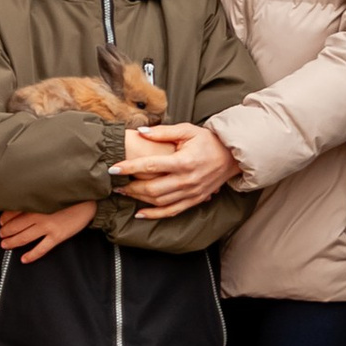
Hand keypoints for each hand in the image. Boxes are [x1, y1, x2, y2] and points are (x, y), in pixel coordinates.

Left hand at [0, 199, 91, 263]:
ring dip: (12, 242)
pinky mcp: (57, 236)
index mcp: (36, 203)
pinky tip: (24, 259)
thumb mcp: (49, 195)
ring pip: (24, 238)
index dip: (4, 219)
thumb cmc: (68, 197)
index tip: (0, 222)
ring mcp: (48, 227)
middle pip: (16, 226)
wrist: (88, 202)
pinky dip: (31, 255)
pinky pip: (41, 249)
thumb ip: (35, 200)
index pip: (13, 212)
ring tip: (5, 245)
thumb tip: (19, 206)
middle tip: (1, 235)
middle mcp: (39, 215)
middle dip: (5, 232)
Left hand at [113, 119, 239, 213]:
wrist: (231, 156)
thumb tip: (141, 132)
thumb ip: (163, 132)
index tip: (113, 168)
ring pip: (159, 201)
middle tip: (115, 183)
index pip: (150, 166)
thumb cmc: (208, 141)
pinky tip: (140, 214)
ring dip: (139, 199)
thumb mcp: (187, 130)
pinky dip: (154, 215)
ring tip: (124, 193)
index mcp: (183, 161)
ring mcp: (191, 193)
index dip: (129, 168)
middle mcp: (187, 180)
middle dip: (130, 187)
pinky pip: (171, 211)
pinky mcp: (194, 200)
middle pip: (152, 188)